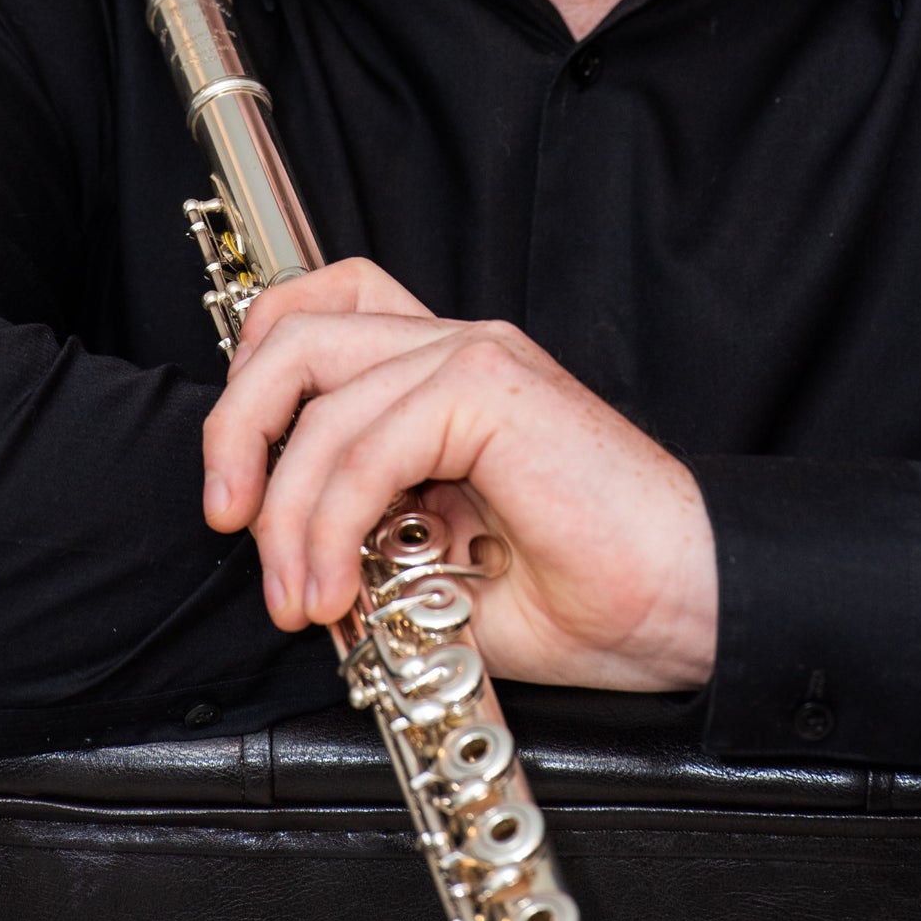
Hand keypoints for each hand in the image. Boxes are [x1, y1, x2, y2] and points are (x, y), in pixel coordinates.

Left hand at [201, 258, 717, 690]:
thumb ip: (364, 551)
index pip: (323, 312)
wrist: (689, 608)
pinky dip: (330, 522)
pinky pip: (367, 442)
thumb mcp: (441, 577)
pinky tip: (338, 591)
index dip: (257, 378)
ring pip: (319, 394)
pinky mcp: (492, 386)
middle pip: (296, 330)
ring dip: (285, 511)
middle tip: (231, 524)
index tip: (239, 484)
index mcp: (450, 376)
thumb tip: (284, 571)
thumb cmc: (592, 597)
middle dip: (237, 429)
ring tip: (301, 601)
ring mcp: (475, 355)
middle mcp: (459, 346)